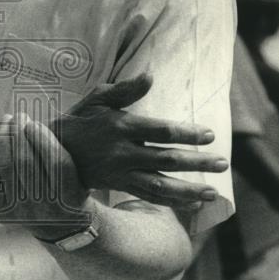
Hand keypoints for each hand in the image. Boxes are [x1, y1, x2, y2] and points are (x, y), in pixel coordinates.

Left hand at [0, 113, 91, 241]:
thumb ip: (61, 151)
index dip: (43, 138)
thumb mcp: (79, 174)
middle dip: (19, 132)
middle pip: (26, 162)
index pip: (56, 163)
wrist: (60, 226)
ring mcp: (20, 212)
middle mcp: (44, 209)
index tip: (35, 122)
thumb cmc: (70, 189)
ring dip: (3, 137)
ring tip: (6, 120)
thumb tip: (31, 122)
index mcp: (69, 198)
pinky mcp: (0, 211)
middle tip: (19, 115)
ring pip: (6, 166)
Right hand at [48, 75, 228, 206]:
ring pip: (160, 186)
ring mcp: (121, 172)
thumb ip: (126, 90)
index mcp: (121, 126)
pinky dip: (172, 202)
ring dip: (189, 190)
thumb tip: (150, 76)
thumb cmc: (81, 119)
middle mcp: (123, 152)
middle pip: (167, 159)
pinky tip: (192, 203)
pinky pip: (149, 197)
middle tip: (223, 162)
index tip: (209, 135)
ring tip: (212, 192)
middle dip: (197, 162)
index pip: (161, 131)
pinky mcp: (119, 186)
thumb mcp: (98, 98)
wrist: (55, 151)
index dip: (187, 133)